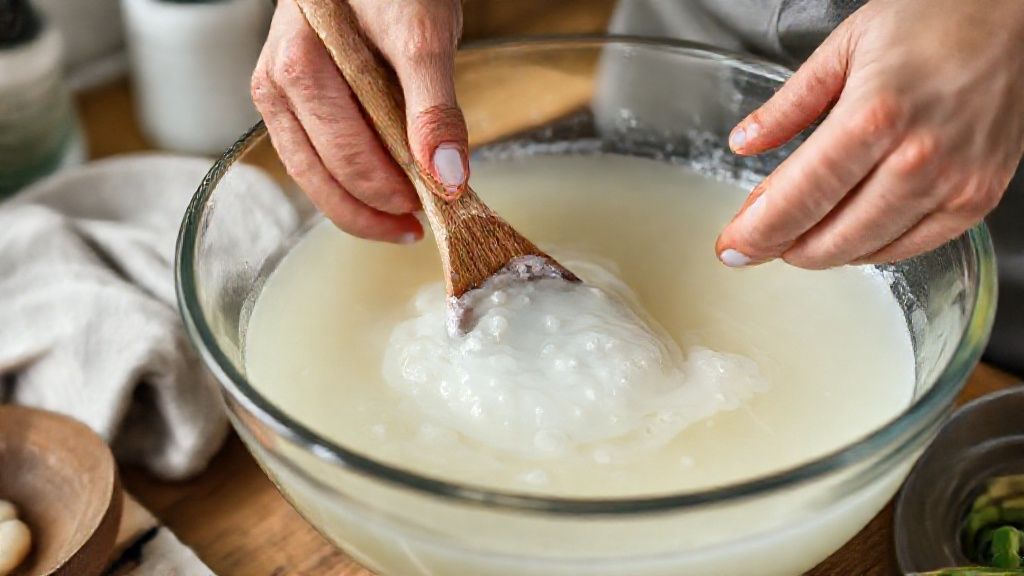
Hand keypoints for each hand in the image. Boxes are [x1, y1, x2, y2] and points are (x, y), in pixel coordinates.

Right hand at [251, 0, 466, 242]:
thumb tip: (446, 176)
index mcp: (300, 66)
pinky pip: (310, 154)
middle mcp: (276, 83)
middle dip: (370, 211)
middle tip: (416, 227)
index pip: (346, 156)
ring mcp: (277, 92)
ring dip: (353, 205)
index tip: (434, 205)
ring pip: (308, 173)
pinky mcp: (289, 98)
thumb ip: (433, 107)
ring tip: (399, 221)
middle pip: (319, 175)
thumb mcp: (423, 37)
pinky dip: (343, 179)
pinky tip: (378, 190)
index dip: (391, 192)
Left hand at [716, 0, 1023, 268]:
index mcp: (873, 116)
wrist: (1021, 15)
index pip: (798, 199)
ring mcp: (953, 185)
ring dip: (820, 252)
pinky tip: (846, 234)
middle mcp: (917, 159)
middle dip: (780, 247)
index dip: (757, 233)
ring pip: (866, 250)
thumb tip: (745, 142)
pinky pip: (910, 248)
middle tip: (754, 242)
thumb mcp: (846, 46)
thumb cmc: (939, 16)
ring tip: (794, 236)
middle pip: (828, 236)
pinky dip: (869, 249)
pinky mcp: (977, 200)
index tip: (730, 247)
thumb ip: (790, 103)